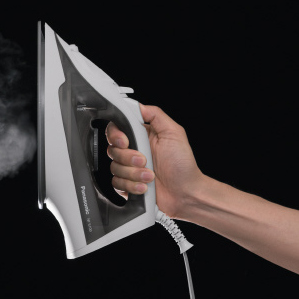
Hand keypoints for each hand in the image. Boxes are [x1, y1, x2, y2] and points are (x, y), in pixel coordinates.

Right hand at [105, 104, 206, 219]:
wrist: (185, 193)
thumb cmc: (183, 165)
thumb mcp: (174, 133)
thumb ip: (155, 115)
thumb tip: (138, 105)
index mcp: (142, 136)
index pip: (116, 129)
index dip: (116, 136)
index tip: (125, 142)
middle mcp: (133, 151)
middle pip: (112, 150)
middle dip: (128, 158)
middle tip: (145, 161)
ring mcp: (129, 168)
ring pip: (114, 168)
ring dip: (133, 174)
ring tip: (150, 176)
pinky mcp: (127, 184)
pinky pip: (116, 183)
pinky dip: (132, 186)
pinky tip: (145, 186)